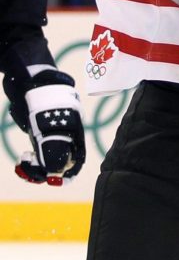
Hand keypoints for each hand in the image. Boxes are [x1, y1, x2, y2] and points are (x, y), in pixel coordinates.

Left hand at [8, 69, 84, 184]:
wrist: (29, 78)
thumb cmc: (42, 98)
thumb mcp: (47, 125)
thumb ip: (52, 148)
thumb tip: (55, 171)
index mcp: (75, 133)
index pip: (77, 159)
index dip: (68, 173)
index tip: (54, 181)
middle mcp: (64, 136)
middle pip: (60, 162)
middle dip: (46, 171)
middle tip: (28, 170)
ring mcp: (50, 135)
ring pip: (47, 160)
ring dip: (35, 168)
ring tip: (22, 164)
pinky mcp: (37, 134)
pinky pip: (36, 154)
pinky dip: (29, 162)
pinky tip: (20, 161)